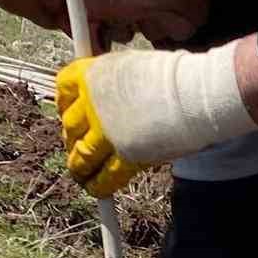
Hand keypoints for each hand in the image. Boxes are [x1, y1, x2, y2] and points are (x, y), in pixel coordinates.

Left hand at [56, 41, 257, 197]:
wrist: (193, 93)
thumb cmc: (174, 76)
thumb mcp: (133, 67)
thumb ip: (114, 83)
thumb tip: (113, 97)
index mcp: (92, 74)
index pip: (63, 91)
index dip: (64, 108)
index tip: (69, 116)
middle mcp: (91, 103)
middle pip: (70, 128)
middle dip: (72, 141)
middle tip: (78, 149)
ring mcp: (105, 132)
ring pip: (82, 157)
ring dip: (80, 168)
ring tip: (82, 176)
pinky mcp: (124, 156)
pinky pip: (105, 177)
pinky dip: (99, 186)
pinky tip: (98, 190)